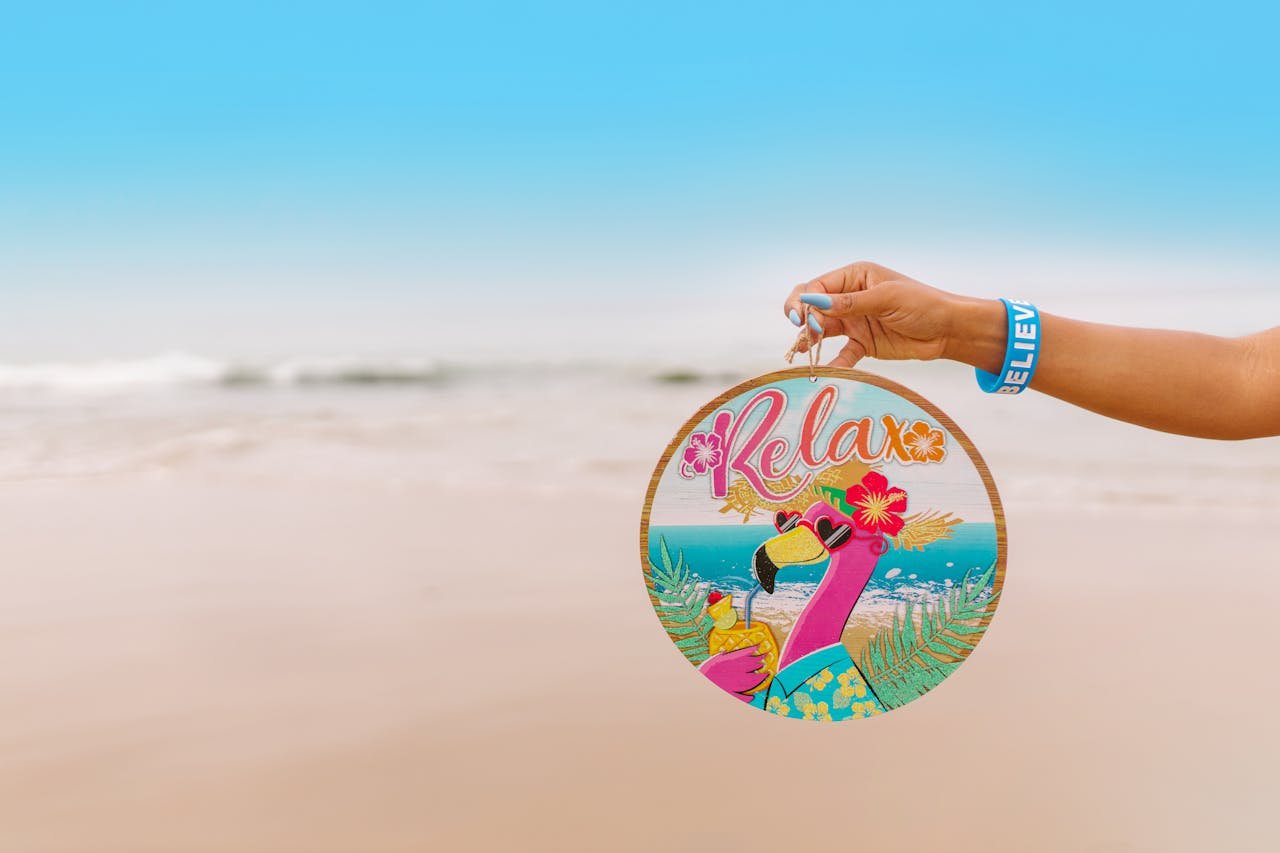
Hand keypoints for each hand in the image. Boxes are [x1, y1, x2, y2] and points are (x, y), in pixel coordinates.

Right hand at [783, 261, 997, 369]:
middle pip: (813, 307)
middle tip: (804, 334)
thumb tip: (812, 301)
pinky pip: (841, 353)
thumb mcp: (886, 298)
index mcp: (854, 277)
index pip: (817, 287)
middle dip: (803, 319)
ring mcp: (854, 321)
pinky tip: (826, 371)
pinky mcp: (862, 343)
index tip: (803, 320)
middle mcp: (850, 297)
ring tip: (803, 351)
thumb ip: (849, 303)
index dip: (804, 302)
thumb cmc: (922, 304)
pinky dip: (833, 362)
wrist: (948, 330)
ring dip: (810, 340)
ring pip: (821, 330)